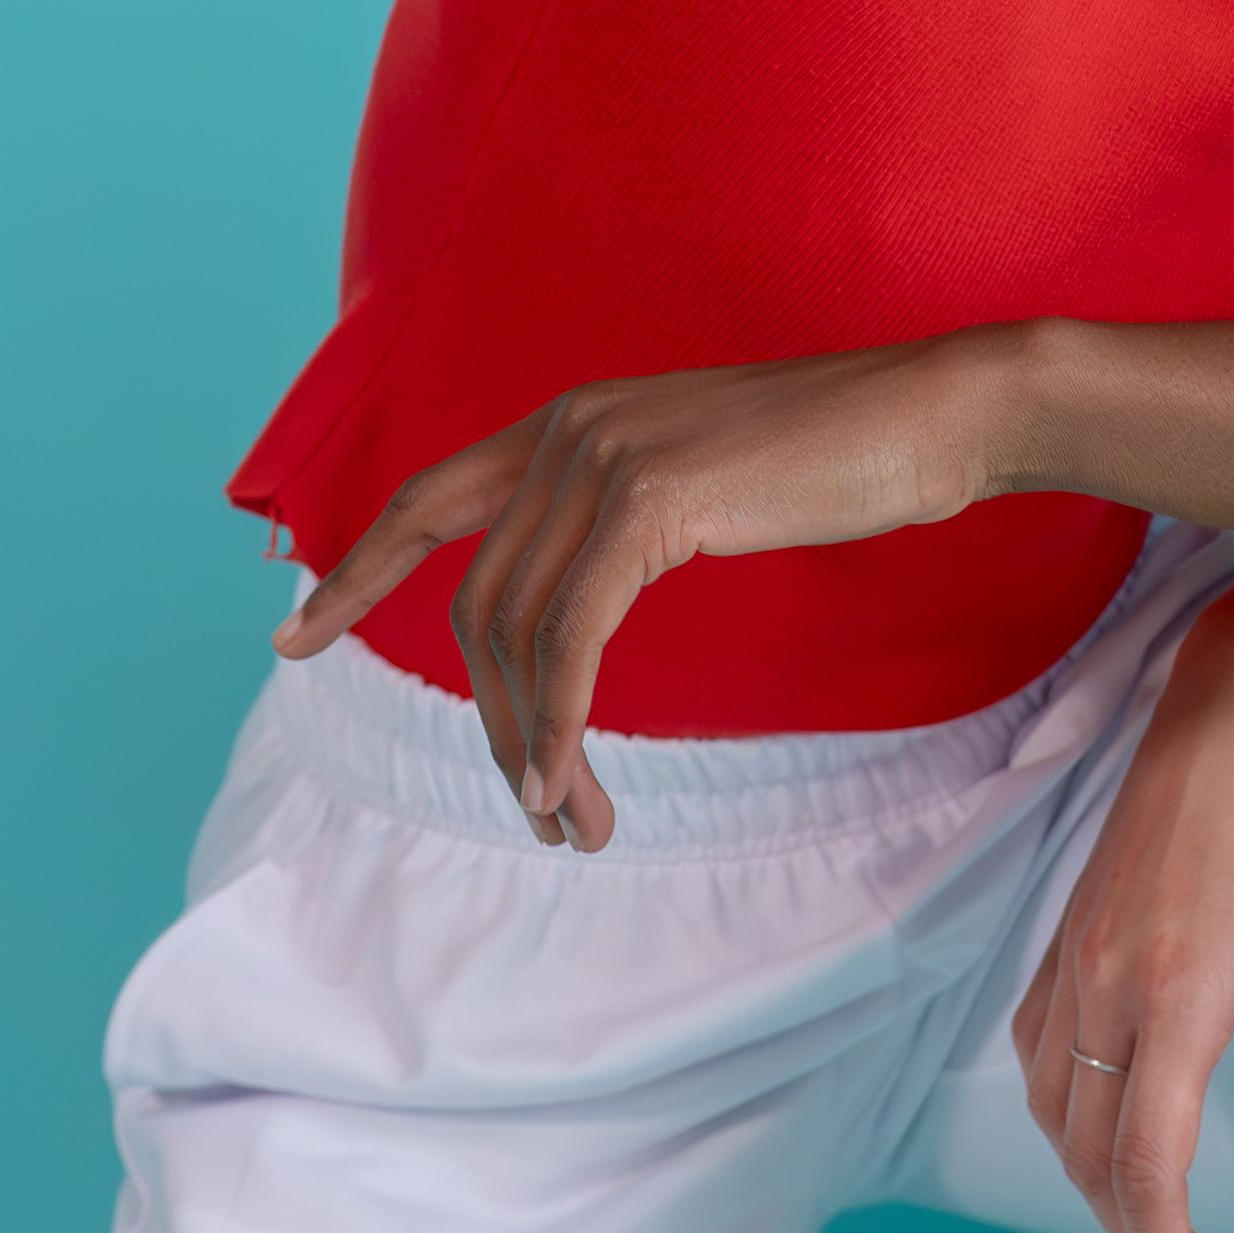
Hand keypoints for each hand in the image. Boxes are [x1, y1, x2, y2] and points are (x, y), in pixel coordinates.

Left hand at [276, 336, 1011, 849]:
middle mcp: (570, 427)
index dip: (354, 573)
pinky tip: (570, 781)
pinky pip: (575, 637)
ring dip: (535, 745)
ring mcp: (606, 455)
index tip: (292, 639)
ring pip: (517, 632)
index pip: (429, 499)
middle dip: (495, 722)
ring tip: (571, 822)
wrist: (941, 411)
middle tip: (542, 814)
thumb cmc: (847, 453)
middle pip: (477, 604)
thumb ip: (631, 517)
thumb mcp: (710, 479)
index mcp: (573, 419)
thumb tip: (585, 596)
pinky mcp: (653, 498)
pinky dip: (563, 720)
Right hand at [1011, 544, 1233, 1232]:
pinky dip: (1061, 1109)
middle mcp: (1106, 984)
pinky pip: (1038, 1047)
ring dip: (1092, 1179)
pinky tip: (1095, 1121)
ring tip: (1145, 1218)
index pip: (1148, 1168)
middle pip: (1093, 1155)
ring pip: (1054, 1108)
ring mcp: (1074, 954)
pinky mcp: (1066, 927)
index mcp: (1177, 996)